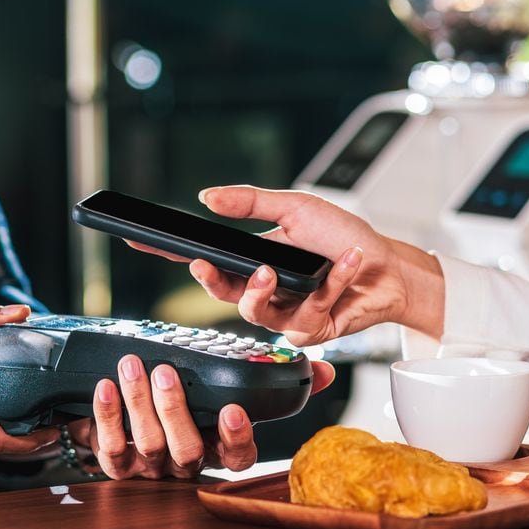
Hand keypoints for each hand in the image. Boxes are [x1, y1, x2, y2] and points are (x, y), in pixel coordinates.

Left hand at [77, 354, 334, 478]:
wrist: (131, 422)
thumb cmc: (193, 404)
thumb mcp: (232, 391)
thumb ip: (279, 384)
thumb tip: (324, 370)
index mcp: (219, 449)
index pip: (237, 457)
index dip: (236, 437)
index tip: (233, 410)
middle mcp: (187, 464)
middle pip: (185, 449)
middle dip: (174, 411)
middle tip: (165, 373)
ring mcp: (151, 467)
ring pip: (147, 445)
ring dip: (138, 404)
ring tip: (133, 367)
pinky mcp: (117, 463)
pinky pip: (110, 448)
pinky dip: (106, 417)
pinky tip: (105, 387)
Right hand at [129, 185, 445, 344]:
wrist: (389, 268)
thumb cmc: (343, 237)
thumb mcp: (296, 208)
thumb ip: (251, 203)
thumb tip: (206, 197)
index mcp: (253, 261)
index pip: (205, 258)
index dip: (169, 252)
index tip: (139, 239)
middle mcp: (265, 290)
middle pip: (221, 293)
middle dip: (209, 280)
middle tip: (204, 265)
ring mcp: (286, 314)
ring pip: (256, 313)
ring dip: (264, 289)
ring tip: (277, 268)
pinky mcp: (311, 331)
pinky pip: (307, 313)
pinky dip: (330, 282)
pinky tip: (346, 261)